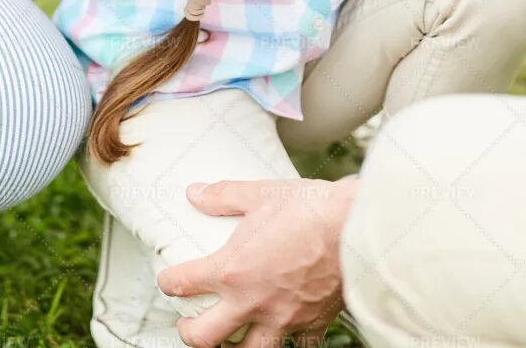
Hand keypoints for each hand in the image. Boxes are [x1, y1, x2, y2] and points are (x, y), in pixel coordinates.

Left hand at [157, 177, 356, 347]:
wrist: (357, 228)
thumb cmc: (312, 209)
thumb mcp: (261, 194)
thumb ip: (224, 196)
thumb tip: (196, 193)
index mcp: (232, 270)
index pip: (183, 284)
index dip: (168, 283)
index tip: (168, 280)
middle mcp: (252, 301)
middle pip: (206, 338)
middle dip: (190, 335)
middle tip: (188, 326)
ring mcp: (283, 318)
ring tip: (231, 341)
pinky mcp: (312, 323)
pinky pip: (301, 345)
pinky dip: (294, 343)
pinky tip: (290, 335)